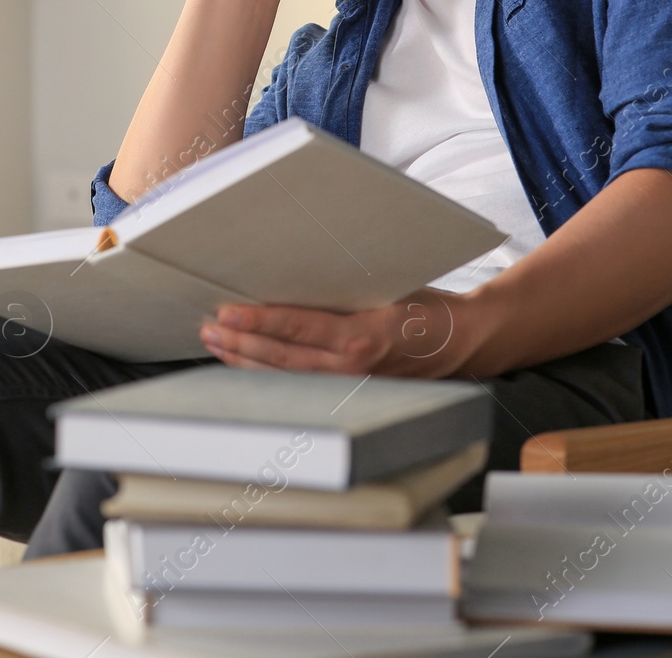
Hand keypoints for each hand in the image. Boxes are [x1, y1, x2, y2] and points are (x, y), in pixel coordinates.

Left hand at [197, 287, 471, 377]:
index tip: (228, 313)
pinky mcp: (349, 394)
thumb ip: (341, 292)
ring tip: (216, 342)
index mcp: (363, 336)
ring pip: (284, 377)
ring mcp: (350, 386)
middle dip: (240, 342)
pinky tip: (245, 363)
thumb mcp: (386, 288)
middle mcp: (353, 368)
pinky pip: (299, 386)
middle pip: (281, 358)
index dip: (259, 321)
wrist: (462, 343)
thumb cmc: (425, 310)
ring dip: (245, 360)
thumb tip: (291, 277)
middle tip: (209, 326)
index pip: (298, 328)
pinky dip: (267, 373)